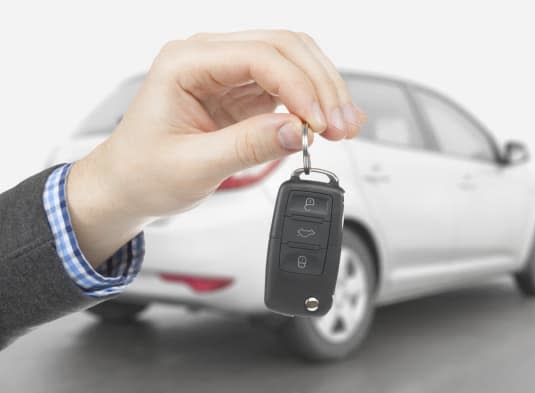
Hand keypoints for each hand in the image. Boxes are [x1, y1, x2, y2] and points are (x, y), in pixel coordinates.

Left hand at [66, 30, 364, 266]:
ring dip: (324, 91)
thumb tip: (296, 131)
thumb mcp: (193, 166)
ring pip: (294, 61)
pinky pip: (289, 85)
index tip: (318, 123)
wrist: (128, 184)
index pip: (258, 56)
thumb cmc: (143, 171)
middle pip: (284, 47)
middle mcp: (209, 58)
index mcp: (185, 63)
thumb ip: (246, 145)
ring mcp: (229, 73)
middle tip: (341, 125)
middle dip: (320, 85)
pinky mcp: (243, 92)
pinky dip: (313, 102)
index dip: (298, 87)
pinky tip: (329, 122)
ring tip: (344, 126)